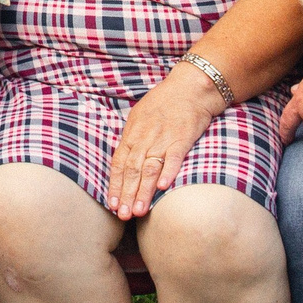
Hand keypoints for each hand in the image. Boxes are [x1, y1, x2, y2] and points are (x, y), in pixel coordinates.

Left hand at [105, 67, 218, 218]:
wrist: (190, 87)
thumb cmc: (164, 102)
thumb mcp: (140, 117)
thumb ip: (132, 139)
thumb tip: (124, 161)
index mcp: (132, 133)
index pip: (119, 163)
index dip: (115, 185)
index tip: (111, 205)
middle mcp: (144, 137)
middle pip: (132, 170)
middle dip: (126, 194)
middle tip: (123, 215)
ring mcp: (163, 138)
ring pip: (149, 168)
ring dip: (143, 191)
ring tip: (139, 210)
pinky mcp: (182, 137)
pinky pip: (174, 157)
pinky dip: (168, 172)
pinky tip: (162, 187)